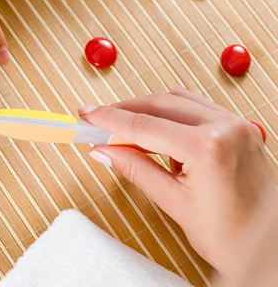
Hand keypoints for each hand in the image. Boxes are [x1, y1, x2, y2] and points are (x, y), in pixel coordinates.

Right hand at [77, 88, 274, 278]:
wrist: (269, 247)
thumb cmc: (232, 235)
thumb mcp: (174, 203)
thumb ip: (135, 168)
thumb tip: (103, 150)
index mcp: (208, 148)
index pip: (144, 125)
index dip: (109, 119)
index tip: (87, 115)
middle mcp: (225, 127)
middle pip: (159, 103)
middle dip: (124, 110)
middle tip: (97, 120)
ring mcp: (236, 124)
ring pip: (178, 100)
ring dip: (147, 110)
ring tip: (123, 130)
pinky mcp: (239, 127)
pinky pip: (197, 108)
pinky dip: (171, 115)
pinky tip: (158, 135)